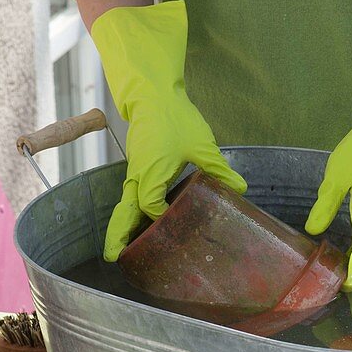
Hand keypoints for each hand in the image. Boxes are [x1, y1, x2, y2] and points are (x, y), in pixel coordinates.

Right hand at [90, 1, 245, 260]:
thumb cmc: (175, 118)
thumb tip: (240, 190)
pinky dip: (130, 210)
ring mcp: (136, 171)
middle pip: (124, 212)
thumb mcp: (202, 145)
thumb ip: (219, 169)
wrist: (153, 94)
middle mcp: (138, 176)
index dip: (165, 220)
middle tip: (111, 258)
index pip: (154, 208)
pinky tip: (140, 220)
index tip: (179, 228)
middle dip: (118, 235)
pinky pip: (131, 194)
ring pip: (125, 204)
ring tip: (120, 248)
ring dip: (122, 224)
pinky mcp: (139, 166)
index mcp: (150, 173)